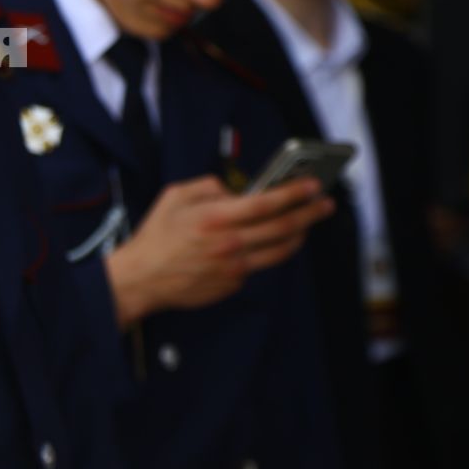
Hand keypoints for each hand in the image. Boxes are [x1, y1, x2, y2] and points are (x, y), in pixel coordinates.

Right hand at [105, 175, 332, 326]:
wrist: (143, 278)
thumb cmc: (156, 236)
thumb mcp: (174, 196)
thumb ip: (208, 186)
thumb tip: (235, 191)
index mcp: (215, 217)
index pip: (267, 203)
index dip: (295, 192)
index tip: (313, 185)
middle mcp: (230, 243)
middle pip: (284, 227)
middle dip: (310, 213)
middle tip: (325, 204)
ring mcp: (235, 267)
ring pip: (281, 251)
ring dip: (300, 235)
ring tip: (306, 224)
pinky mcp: (234, 283)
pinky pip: (259, 265)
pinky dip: (266, 252)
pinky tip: (268, 243)